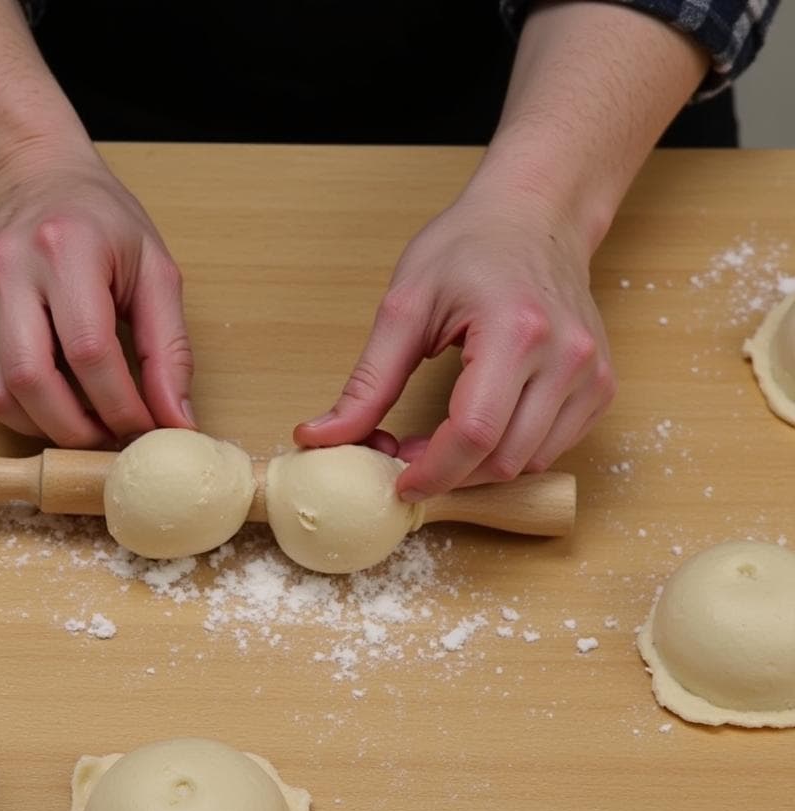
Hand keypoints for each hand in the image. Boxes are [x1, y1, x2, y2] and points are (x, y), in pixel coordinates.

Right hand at [0, 143, 194, 446]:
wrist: (23, 173)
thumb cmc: (99, 220)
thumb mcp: (155, 268)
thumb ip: (170, 348)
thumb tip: (177, 421)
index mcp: (66, 250)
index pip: (91, 353)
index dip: (123, 407)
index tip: (149, 430)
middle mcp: (8, 270)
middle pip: (35, 381)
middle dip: (81, 430)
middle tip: (115, 439)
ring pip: (0, 394)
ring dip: (49, 429)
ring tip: (89, 426)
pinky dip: (23, 413)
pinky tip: (56, 406)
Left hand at [294, 181, 615, 498]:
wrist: (534, 216)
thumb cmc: (469, 247)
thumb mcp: (405, 306)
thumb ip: (368, 381)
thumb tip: (321, 437)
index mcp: (514, 330)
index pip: (473, 433)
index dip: (431, 471)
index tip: (398, 482)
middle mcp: (565, 356)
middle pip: (504, 458)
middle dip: (450, 474)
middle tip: (409, 455)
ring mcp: (591, 373)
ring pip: (532, 462)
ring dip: (480, 469)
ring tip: (442, 441)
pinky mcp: (600, 385)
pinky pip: (555, 447)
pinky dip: (513, 453)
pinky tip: (482, 428)